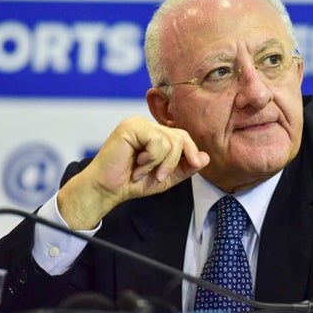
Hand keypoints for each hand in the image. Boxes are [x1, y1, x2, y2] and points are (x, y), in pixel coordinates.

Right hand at [57, 116, 209, 229]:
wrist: (107, 190)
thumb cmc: (131, 182)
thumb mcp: (166, 177)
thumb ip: (186, 167)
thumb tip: (205, 157)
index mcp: (155, 132)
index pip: (183, 136)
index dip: (191, 152)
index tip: (194, 166)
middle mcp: (147, 124)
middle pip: (179, 137)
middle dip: (174, 162)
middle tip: (157, 177)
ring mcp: (138, 123)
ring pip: (170, 141)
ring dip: (159, 163)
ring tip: (141, 171)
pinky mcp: (131, 126)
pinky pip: (157, 141)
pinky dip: (150, 159)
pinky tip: (136, 164)